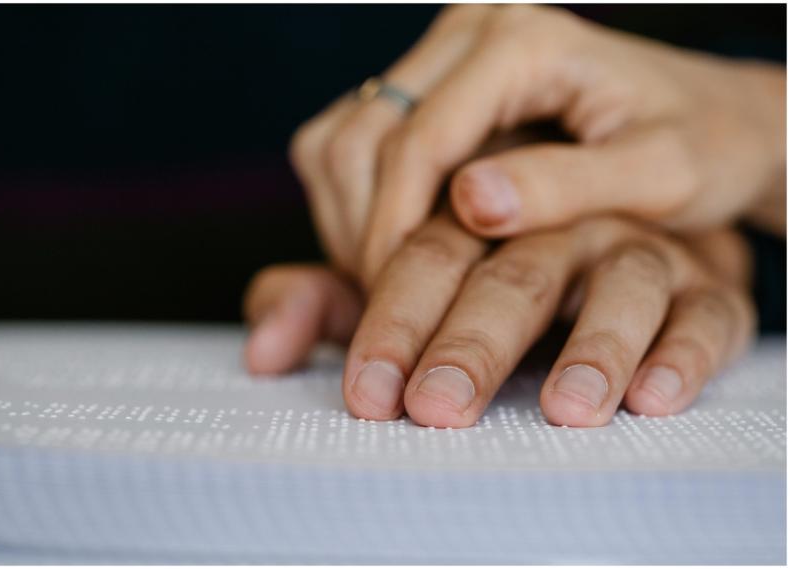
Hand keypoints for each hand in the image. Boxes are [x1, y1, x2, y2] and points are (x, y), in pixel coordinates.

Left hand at [244, 213, 754, 426]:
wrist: (635, 247)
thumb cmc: (503, 280)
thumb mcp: (411, 293)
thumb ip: (332, 307)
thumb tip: (262, 349)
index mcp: (483, 219)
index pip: (428, 254)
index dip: (394, 321)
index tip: (368, 394)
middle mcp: (557, 227)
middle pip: (512, 273)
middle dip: (472, 342)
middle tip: (438, 407)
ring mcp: (637, 252)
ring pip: (620, 285)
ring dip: (592, 349)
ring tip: (563, 410)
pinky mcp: (710, 288)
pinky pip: (707, 316)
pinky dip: (680, 354)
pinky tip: (652, 400)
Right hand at [290, 4, 784, 285]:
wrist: (715, 119)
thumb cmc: (703, 146)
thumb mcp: (660, 176)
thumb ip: (567, 186)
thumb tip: (470, 203)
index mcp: (523, 45)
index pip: (418, 140)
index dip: (394, 229)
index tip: (395, 300)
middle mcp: (471, 32)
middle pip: (362, 135)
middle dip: (361, 229)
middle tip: (386, 304)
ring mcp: (447, 55)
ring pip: (342, 137)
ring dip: (349, 218)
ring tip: (384, 284)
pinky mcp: (436, 84)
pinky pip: (357, 140)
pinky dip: (357, 202)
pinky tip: (391, 248)